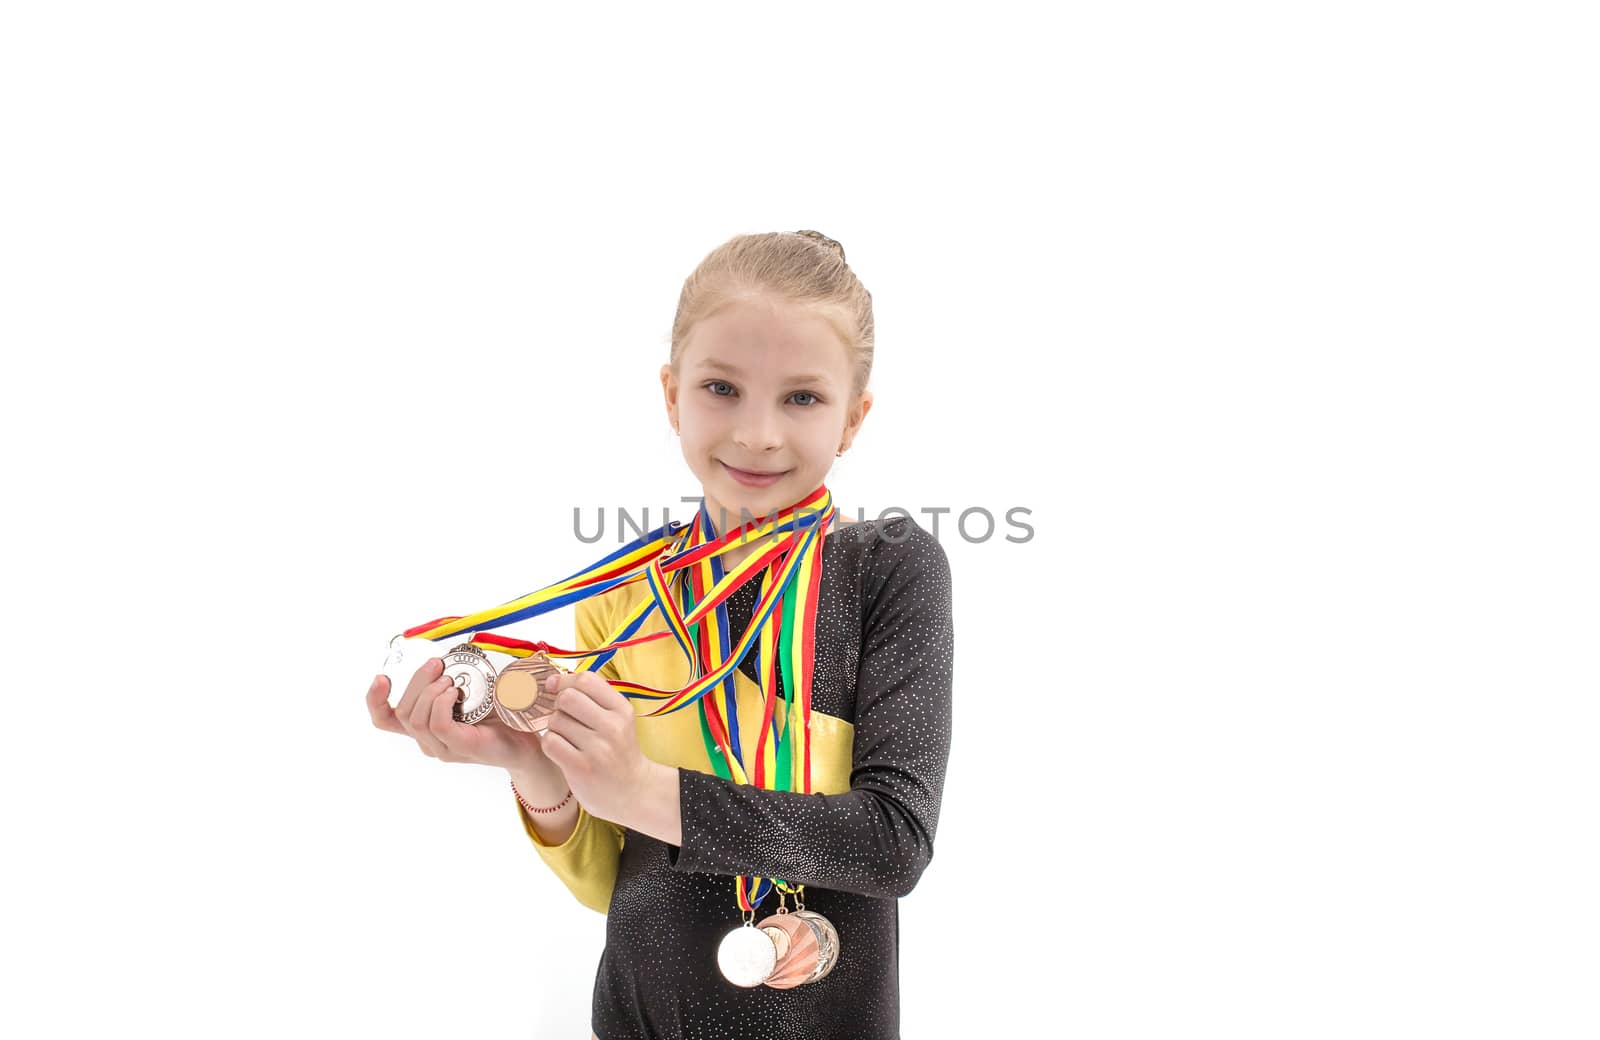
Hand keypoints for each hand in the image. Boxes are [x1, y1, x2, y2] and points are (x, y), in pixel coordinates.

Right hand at [366, 657, 549, 772]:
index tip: (382, 677)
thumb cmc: (500, 716)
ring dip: (430, 691)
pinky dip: (442, 704)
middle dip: (416, 682)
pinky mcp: (460, 748)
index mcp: (425, 727)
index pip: (385, 719)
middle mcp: (428, 740)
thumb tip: (449, 651)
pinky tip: (456, 693)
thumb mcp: (473, 691)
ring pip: (416, 719)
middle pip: (401, 712)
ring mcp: (443, 747)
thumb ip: (456, 677)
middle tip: (437, 663)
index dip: (374, 700)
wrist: (528, 742)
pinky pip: (438, 725)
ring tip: (450, 680)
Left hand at [539, 670, 654, 826]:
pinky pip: (550, 742)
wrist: (633, 792)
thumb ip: (592, 698)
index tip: (557, 689)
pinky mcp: (581, 768)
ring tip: (566, 738)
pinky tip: (561, 750)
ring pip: (556, 720)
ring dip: (554, 727)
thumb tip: (552, 680)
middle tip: (563, 717)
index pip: (585, 680)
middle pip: (567, 698)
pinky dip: (550, 744)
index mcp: (622, 709)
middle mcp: (613, 727)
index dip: (565, 682)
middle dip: (558, 705)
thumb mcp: (617, 719)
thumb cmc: (618, 751)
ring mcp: (598, 749)